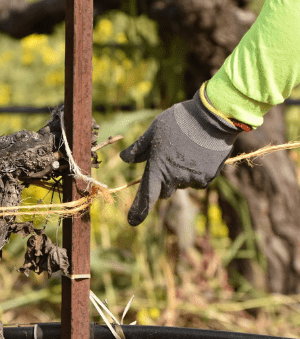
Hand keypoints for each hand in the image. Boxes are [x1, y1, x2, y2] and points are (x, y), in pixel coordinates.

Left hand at [120, 84, 244, 225]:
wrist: (214, 116)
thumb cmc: (179, 121)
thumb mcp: (154, 130)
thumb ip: (139, 148)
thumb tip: (124, 159)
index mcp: (157, 168)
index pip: (146, 195)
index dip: (138, 210)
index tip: (131, 222)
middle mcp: (174, 178)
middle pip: (165, 190)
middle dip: (164, 180)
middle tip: (169, 159)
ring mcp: (191, 179)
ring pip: (181, 184)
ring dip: (180, 175)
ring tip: (187, 150)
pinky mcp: (207, 178)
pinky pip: (197, 181)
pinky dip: (196, 173)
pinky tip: (199, 154)